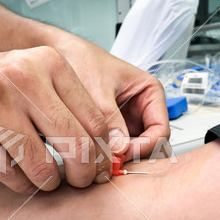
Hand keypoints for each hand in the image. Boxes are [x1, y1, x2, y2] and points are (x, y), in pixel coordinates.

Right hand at [0, 47, 111, 193]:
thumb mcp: (36, 80)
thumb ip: (69, 108)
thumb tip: (101, 154)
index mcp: (49, 63)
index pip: (95, 120)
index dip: (103, 154)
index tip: (101, 169)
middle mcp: (23, 76)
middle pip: (75, 143)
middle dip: (83, 174)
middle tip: (79, 182)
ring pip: (40, 164)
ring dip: (48, 183)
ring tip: (46, 180)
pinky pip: (8, 173)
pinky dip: (20, 183)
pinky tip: (20, 176)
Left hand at [54, 35, 169, 160]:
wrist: (59, 56)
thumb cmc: (82, 59)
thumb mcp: (97, 88)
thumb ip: (109, 118)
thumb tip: (120, 148)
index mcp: (150, 93)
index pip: (161, 130)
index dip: (146, 147)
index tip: (123, 154)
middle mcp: (142, 109)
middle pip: (150, 145)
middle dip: (134, 156)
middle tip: (113, 163)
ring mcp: (127, 121)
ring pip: (134, 151)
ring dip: (121, 159)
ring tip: (101, 161)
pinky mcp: (111, 130)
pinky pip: (117, 150)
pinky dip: (109, 157)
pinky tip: (96, 157)